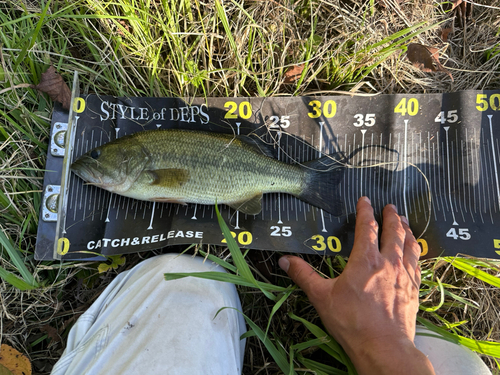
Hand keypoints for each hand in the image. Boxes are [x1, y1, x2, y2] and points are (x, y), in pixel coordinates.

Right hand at [279, 197, 434, 374]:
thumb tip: (284, 260)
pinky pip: (417, 263)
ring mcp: (404, 275)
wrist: (383, 347)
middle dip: (391, 216)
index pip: (367, 227)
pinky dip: (416, 251)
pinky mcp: (414, 289)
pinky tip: (415, 251)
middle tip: (390, 206)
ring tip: (405, 222)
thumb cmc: (351, 321)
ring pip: (409, 245)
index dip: (365, 211)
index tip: (365, 199)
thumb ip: (303, 275)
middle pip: (393, 232)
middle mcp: (388, 262)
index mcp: (365, 260)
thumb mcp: (321, 297)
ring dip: (407, 230)